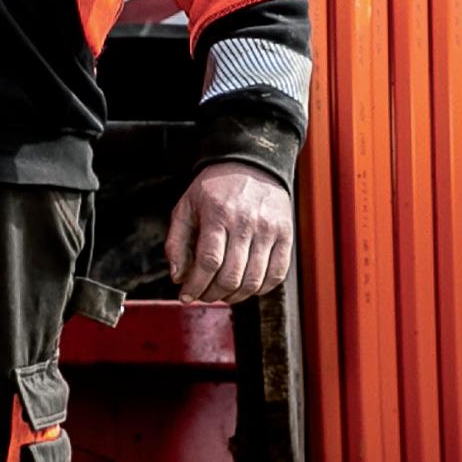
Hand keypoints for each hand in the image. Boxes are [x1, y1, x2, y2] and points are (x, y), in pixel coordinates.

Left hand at [165, 159, 294, 303]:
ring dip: (235, 296)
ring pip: (253, 280)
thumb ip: (176, 242)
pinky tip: (246, 287)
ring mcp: (269, 230)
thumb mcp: (186, 207)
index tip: (186, 295)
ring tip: (222, 294)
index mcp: (219, 214)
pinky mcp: (285, 235)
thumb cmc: (215, 189)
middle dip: (212, 294)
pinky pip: (277, 274)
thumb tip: (178, 277)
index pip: (209, 261)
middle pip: (231, 275)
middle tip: (203, 296)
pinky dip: (260, 289)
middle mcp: (247, 222)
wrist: (251, 164)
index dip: (196, 285)